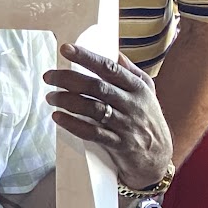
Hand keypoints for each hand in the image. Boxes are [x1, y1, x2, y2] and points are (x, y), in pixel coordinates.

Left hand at [43, 43, 173, 190]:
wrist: (159, 157)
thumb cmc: (148, 119)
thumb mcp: (147, 93)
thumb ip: (131, 72)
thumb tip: (115, 53)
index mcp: (137, 88)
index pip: (109, 68)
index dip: (87, 57)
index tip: (65, 49)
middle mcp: (132, 104)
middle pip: (97, 87)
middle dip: (68, 79)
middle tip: (48, 77)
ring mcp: (126, 125)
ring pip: (93, 109)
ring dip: (67, 101)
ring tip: (50, 97)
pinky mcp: (119, 144)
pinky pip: (94, 133)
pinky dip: (73, 124)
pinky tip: (58, 117)